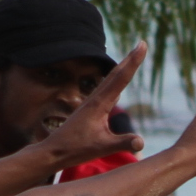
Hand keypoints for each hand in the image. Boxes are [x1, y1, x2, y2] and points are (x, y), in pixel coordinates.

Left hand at [38, 43, 147, 171]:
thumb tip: (141, 143)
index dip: (133, 61)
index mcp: (99, 104)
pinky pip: (105, 90)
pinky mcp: (89, 110)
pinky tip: (117, 83)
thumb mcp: (102, 148)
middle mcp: (95, 99)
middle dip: (130, 59)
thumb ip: (123, 143)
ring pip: (110, 81)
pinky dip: (114, 81)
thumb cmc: (76, 150)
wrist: (53, 151)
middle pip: (115, 74)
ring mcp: (91, 103)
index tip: (142, 44)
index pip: (121, 78)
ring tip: (132, 58)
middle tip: (141, 44)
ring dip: (122, 68)